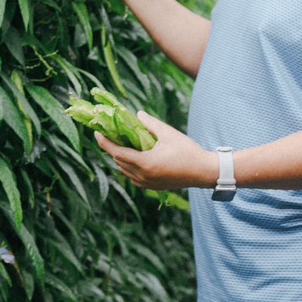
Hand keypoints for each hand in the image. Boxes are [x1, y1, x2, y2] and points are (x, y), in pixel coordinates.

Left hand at [93, 110, 213, 190]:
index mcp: (144, 163)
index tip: (96, 133)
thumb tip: (136, 114)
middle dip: (112, 149)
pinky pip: (135, 179)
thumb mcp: (168, 133)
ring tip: (120, 146)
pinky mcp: (155, 187)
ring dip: (121, 160)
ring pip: (126, 172)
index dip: (105, 142)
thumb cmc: (188, 151)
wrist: (205, 172)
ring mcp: (149, 184)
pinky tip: (134, 160)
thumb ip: (150, 124)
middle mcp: (143, 176)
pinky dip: (130, 169)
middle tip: (109, 136)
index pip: (117, 152)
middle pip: (119, 163)